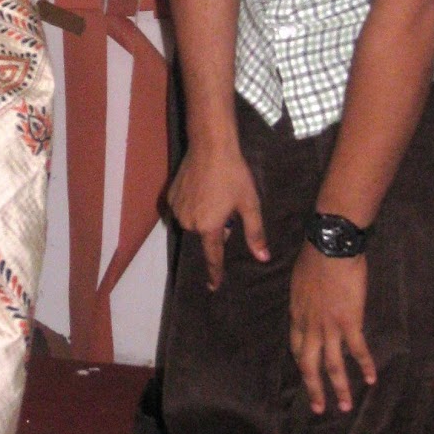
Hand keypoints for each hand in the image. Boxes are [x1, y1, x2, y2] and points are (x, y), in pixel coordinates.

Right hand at [167, 140, 267, 290]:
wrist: (210, 146)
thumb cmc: (234, 175)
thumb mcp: (249, 204)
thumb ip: (255, 233)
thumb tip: (263, 258)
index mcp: (209, 227)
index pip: (213, 256)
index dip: (215, 272)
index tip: (213, 286)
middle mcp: (189, 222)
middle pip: (205, 235)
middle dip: (216, 227)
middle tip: (227, 205)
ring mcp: (177, 209)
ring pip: (193, 222)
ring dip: (204, 216)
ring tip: (214, 194)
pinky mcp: (170, 197)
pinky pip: (183, 210)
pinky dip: (192, 206)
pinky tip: (202, 189)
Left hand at [289, 245, 376, 413]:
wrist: (329, 248)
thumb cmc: (315, 257)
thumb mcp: (300, 280)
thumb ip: (304, 298)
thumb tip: (308, 302)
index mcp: (297, 315)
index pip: (296, 347)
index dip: (302, 363)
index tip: (306, 374)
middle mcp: (310, 326)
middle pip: (309, 365)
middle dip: (314, 388)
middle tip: (318, 408)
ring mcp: (329, 326)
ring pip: (332, 365)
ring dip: (339, 388)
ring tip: (345, 407)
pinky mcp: (350, 322)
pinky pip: (357, 350)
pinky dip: (365, 365)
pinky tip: (371, 379)